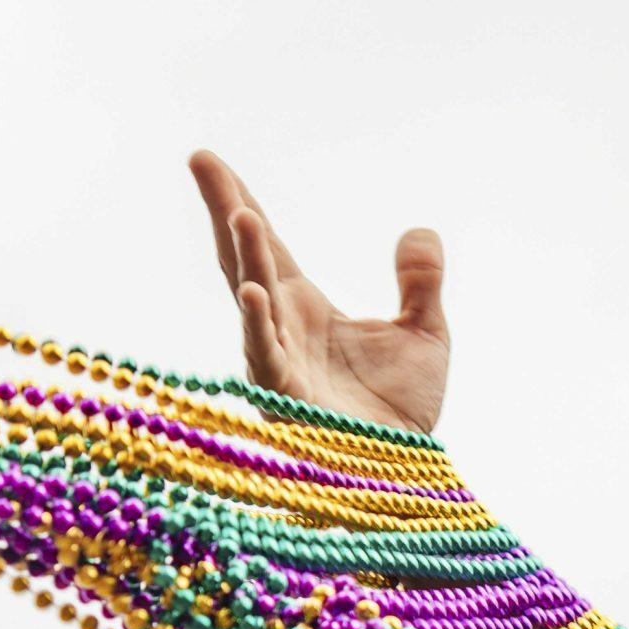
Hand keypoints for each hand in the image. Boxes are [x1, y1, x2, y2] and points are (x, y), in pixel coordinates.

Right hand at [187, 147, 450, 433]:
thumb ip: (421, 282)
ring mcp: (277, 360)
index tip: (207, 159)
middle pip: (244, 257)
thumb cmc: (403, 409)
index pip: (268, 243)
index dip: (240, 200)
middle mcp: (280, 326)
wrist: (403, 469)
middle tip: (202, 161)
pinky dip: (258, 323)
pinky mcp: (285, 397)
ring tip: (240, 212)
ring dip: (245, 258)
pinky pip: (265, 355)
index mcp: (304, 306)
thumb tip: (420, 230)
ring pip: (252, 299)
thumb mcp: (426, 333)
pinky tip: (255, 291)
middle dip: (223, 209)